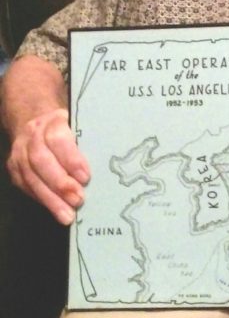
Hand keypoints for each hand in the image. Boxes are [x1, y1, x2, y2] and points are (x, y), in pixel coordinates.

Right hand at [6, 108, 89, 224]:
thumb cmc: (67, 125)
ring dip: (50, 199)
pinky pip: (26, 187)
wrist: (35, 119)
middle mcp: (32, 135)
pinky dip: (42, 200)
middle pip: (42, 161)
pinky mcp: (14, 169)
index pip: (58, 139)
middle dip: (60, 183)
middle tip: (78, 199)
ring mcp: (20, 152)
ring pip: (31, 177)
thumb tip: (110, 163)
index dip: (71, 159)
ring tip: (68, 214)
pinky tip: (56, 210)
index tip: (86, 177)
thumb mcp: (79, 123)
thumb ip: (89, 139)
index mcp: (53, 120)